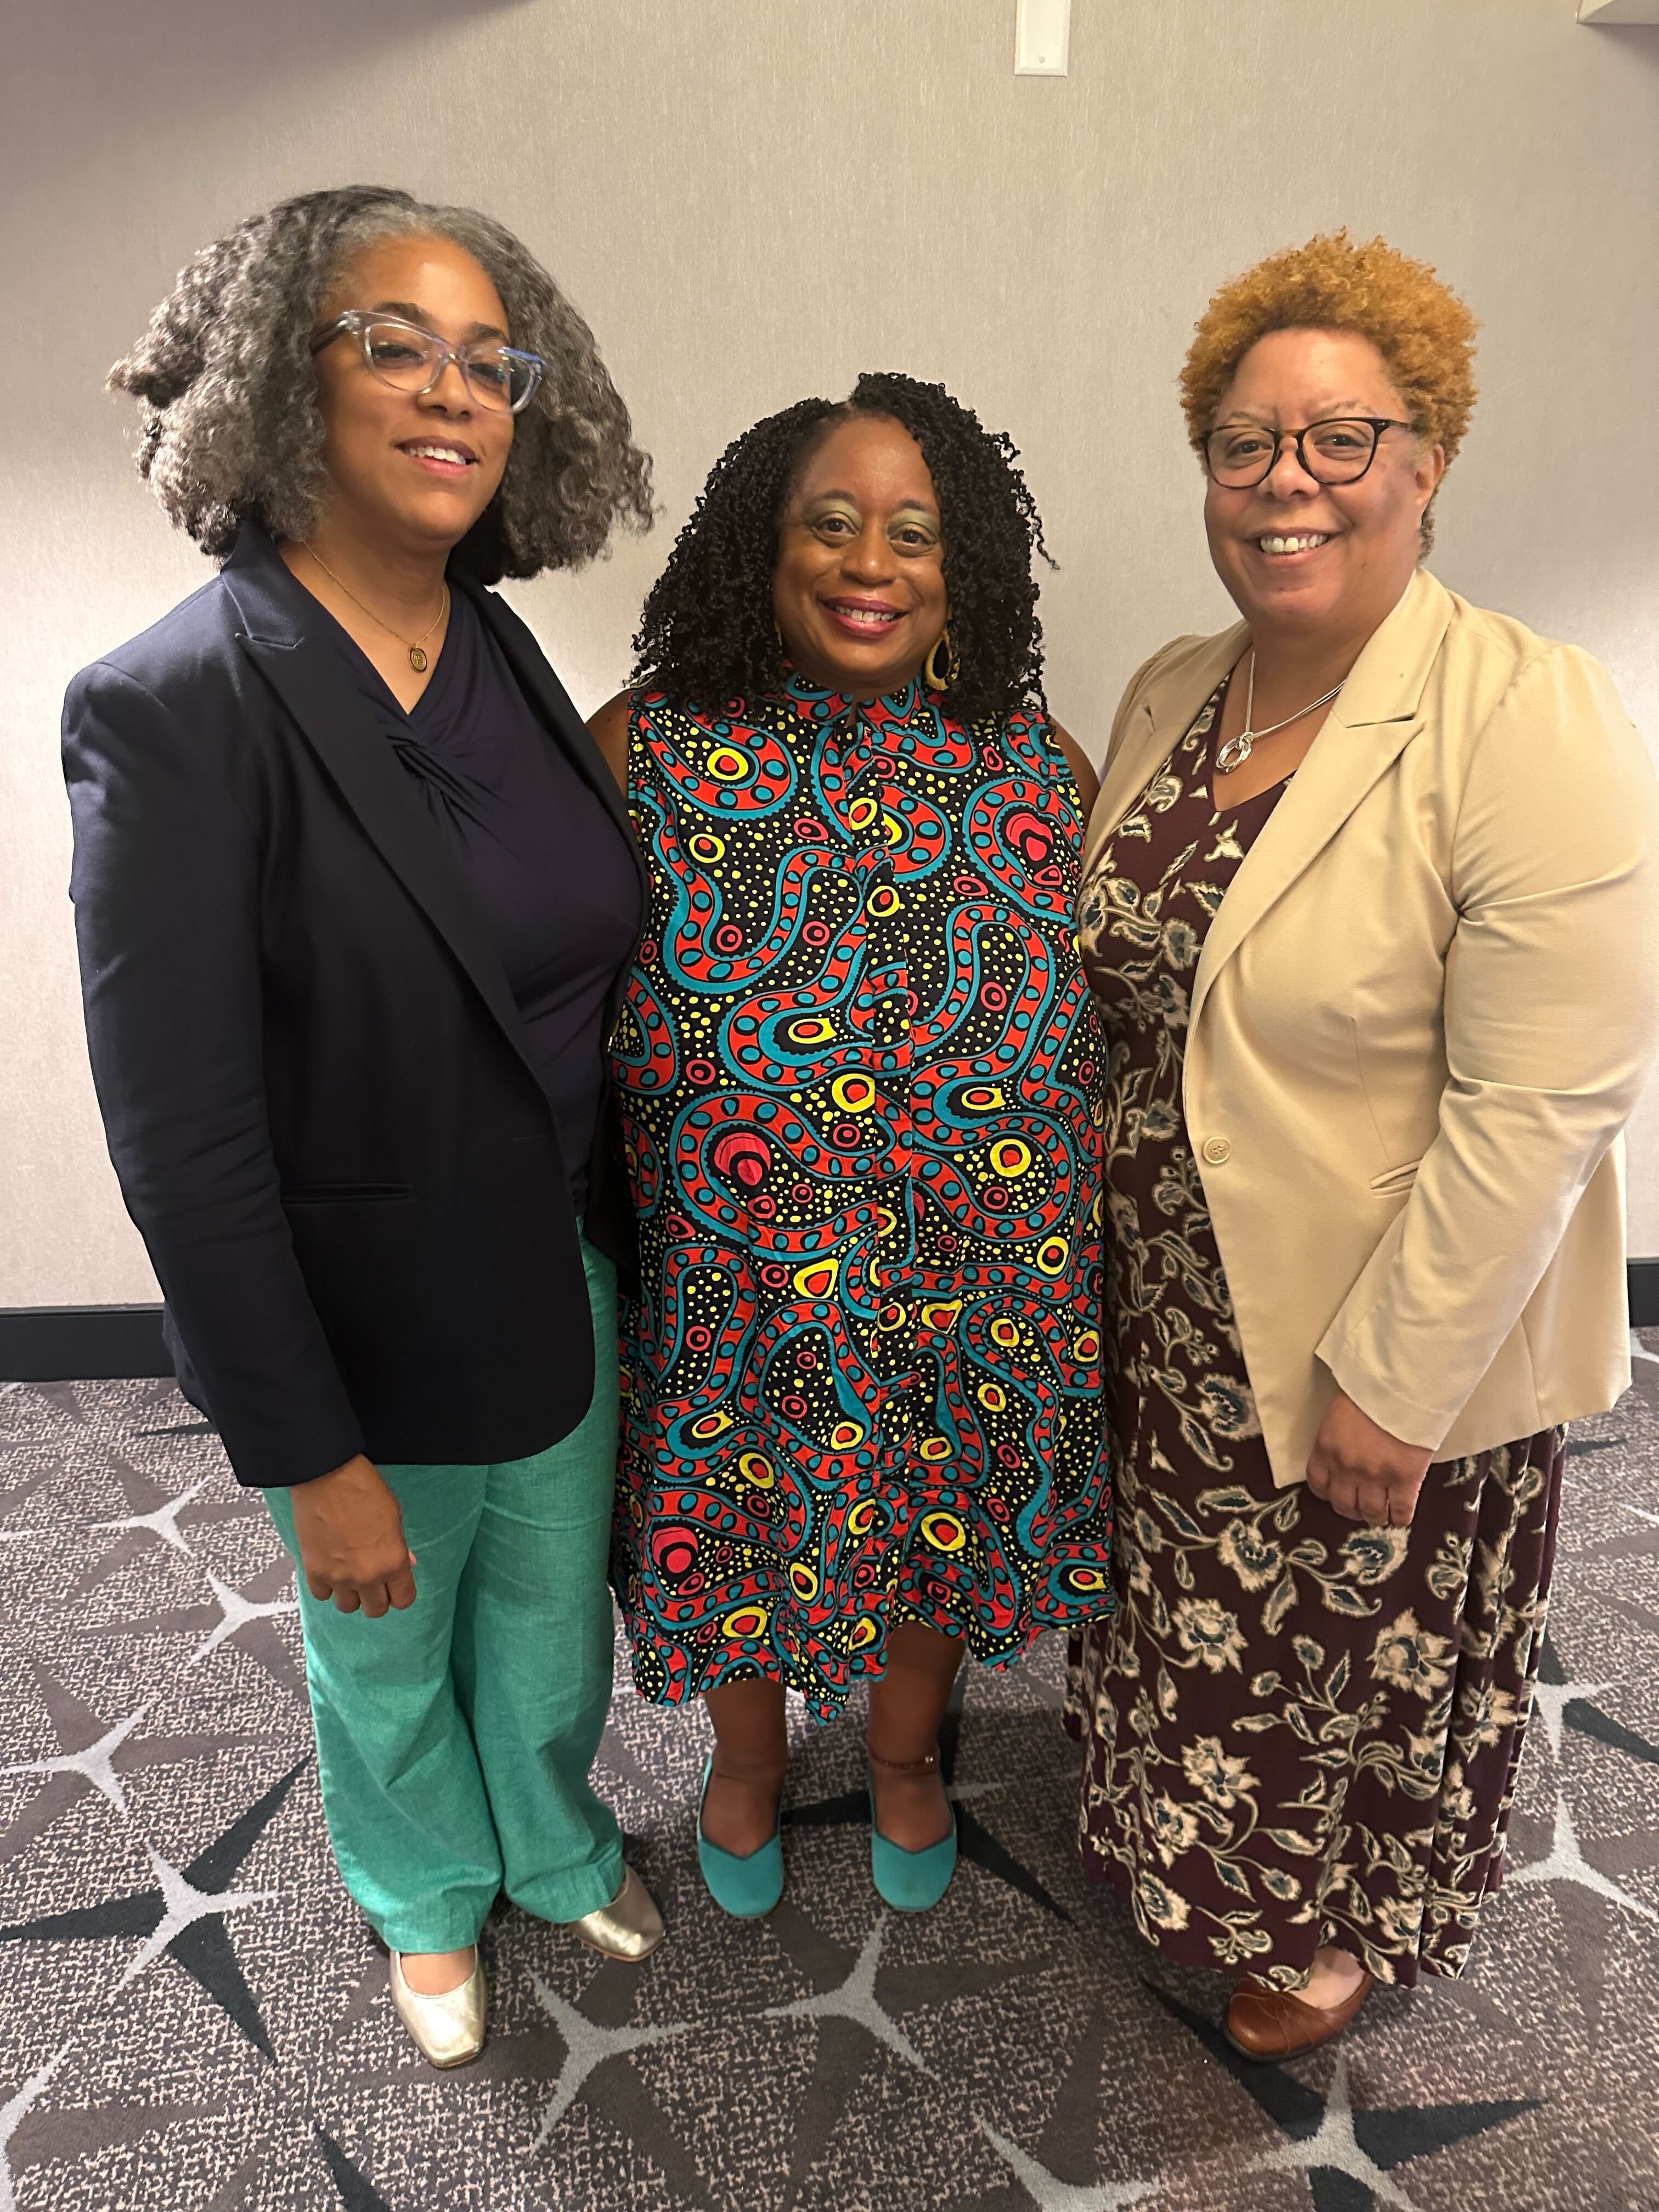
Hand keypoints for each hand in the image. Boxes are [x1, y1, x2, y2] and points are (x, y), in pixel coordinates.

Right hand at [289, 1454, 415, 1615]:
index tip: (396, 1586)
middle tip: (374, 1582)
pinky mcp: (314, 1571)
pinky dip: (326, 1586)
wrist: (327, 1476)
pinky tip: (330, 1569)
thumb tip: (407, 1563)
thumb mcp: (394, 1515)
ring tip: (350, 1576)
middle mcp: (367, 1576)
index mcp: (393, 1562)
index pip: (404, 1599)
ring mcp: (339, 1577)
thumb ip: (400, 1546)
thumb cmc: (363, 1489)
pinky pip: (322, 1595)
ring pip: (348, 1607)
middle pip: (376, 1610)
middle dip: (377, 1597)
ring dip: (351, 1594)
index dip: (401, 1593)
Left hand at [1305, 1393, 1433, 1526]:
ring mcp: (1375, 1476)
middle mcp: (1346, 1467)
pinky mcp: (1405, 1479)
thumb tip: (1346, 1450)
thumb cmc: (1372, 1389)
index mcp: (1326, 1447)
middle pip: (1343, 1503)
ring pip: (1370, 1512)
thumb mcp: (1342, 1411)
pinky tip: (1400, 1518)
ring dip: (1375, 1517)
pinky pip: (1400, 1511)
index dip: (1328, 1493)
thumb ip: (1339, 1436)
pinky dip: (1400, 1518)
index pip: (1318, 1483)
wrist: (1403, 1384)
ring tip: (1380, 1516)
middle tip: (1359, 1508)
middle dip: (1351, 1509)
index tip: (1336, 1494)